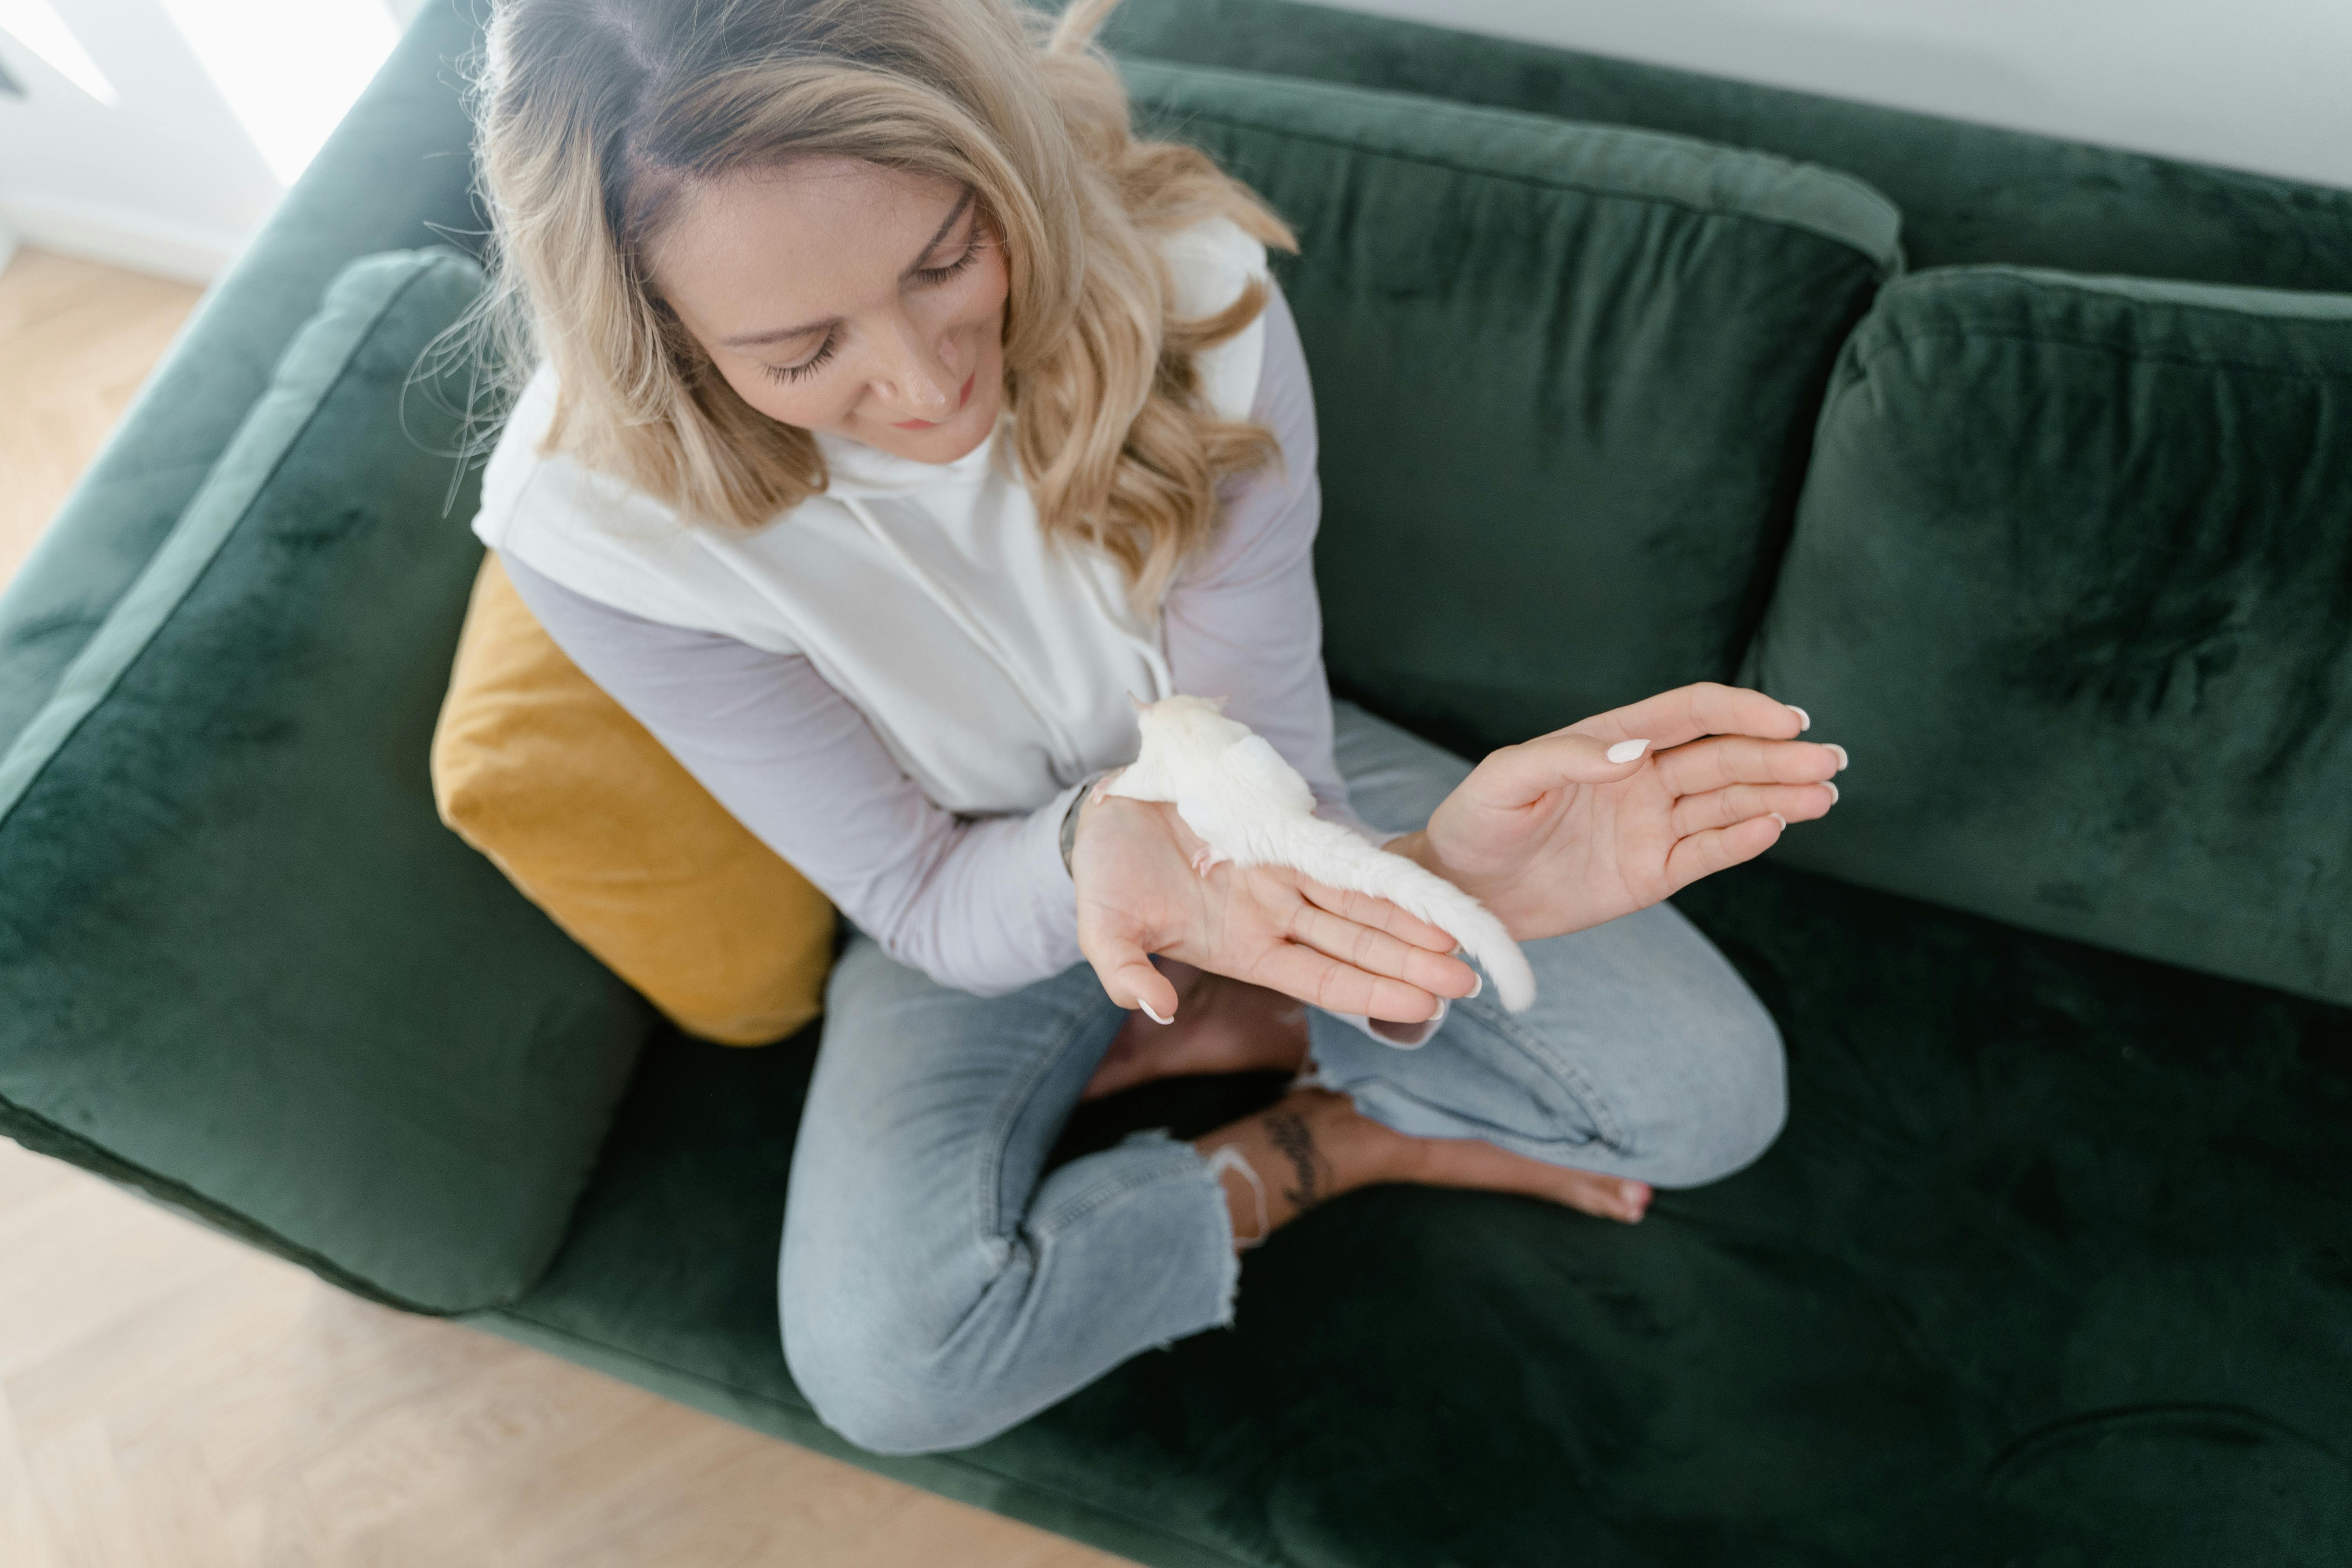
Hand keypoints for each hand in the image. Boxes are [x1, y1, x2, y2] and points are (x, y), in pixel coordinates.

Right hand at [1072, 775, 1477, 1024]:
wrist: (1106, 811)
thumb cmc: (1105, 878)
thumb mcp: (1104, 931)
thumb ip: (1125, 975)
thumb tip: (1153, 1009)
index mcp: (1243, 947)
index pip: (1322, 977)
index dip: (1374, 991)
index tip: (1426, 1006)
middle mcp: (1275, 913)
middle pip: (1357, 942)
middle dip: (1412, 962)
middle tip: (1470, 980)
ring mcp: (1283, 870)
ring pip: (1360, 899)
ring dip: (1410, 919)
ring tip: (1464, 937)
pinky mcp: (1282, 827)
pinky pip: (1341, 849)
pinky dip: (1381, 866)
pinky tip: (1422, 879)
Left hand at [1388, 683, 1845, 941]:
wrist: (1458, 891)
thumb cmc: (1474, 822)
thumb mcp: (1504, 780)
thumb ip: (1566, 758)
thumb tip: (1632, 752)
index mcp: (1612, 739)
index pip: (1691, 714)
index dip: (1741, 710)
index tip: (1786, 718)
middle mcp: (1641, 777)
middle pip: (1724, 758)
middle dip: (1778, 756)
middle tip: (1829, 760)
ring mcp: (1650, 825)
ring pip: (1728, 803)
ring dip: (1777, 796)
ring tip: (1823, 795)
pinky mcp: (1651, 873)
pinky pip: (1706, 852)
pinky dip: (1743, 841)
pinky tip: (1776, 827)